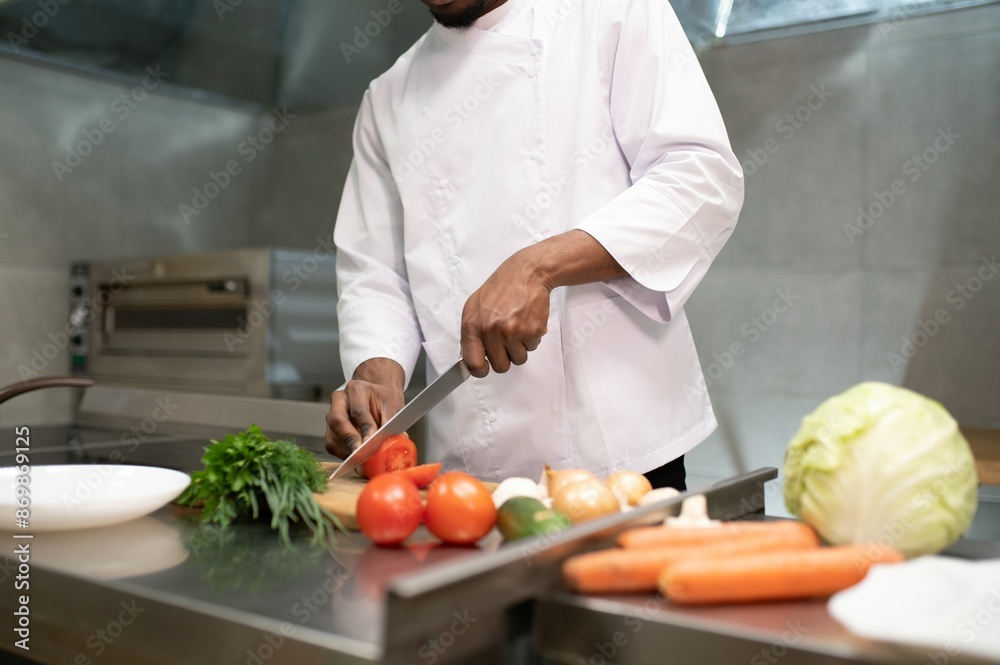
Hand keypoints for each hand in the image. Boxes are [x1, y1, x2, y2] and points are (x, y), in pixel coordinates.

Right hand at [325, 358, 404, 458]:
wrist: (376, 399)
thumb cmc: (384, 401)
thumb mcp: (393, 405)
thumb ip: (393, 422)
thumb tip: (399, 440)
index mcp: (356, 389)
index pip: (359, 410)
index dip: (365, 427)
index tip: (371, 440)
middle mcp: (340, 401)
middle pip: (338, 421)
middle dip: (350, 440)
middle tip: (360, 454)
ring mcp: (332, 416)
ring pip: (333, 437)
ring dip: (347, 452)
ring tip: (362, 464)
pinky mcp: (330, 431)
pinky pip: (333, 446)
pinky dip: (345, 456)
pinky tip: (358, 462)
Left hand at [461, 248, 551, 376]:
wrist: (526, 273)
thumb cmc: (501, 288)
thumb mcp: (474, 307)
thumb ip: (472, 333)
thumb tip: (472, 355)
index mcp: (473, 326)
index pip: (472, 364)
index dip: (481, 370)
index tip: (485, 367)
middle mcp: (491, 331)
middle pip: (500, 367)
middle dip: (505, 357)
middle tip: (506, 340)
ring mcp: (512, 332)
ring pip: (519, 359)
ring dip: (520, 347)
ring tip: (517, 326)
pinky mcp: (531, 331)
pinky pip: (532, 348)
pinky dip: (531, 338)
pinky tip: (527, 320)